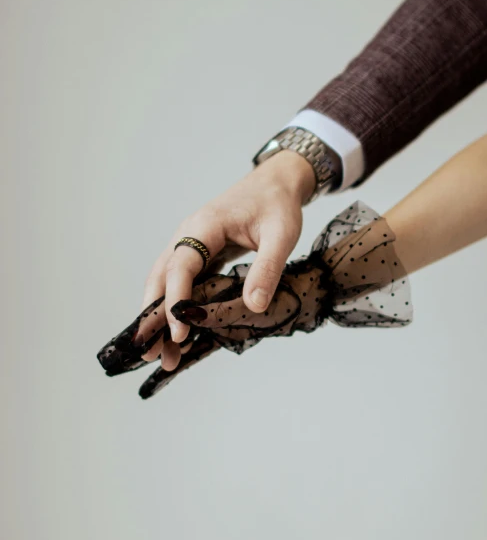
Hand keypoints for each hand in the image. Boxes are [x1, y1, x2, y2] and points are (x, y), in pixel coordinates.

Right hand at [140, 151, 315, 371]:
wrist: (275, 183)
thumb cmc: (277, 205)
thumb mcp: (281, 234)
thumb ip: (267, 268)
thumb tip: (254, 307)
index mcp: (204, 226)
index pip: (181, 266)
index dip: (176, 300)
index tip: (179, 332)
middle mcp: (187, 236)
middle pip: (160, 279)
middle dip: (153, 318)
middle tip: (152, 355)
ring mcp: (189, 245)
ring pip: (164, 284)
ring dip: (159, 318)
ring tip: (161, 356)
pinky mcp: (198, 255)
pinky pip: (179, 284)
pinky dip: (175, 309)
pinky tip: (179, 335)